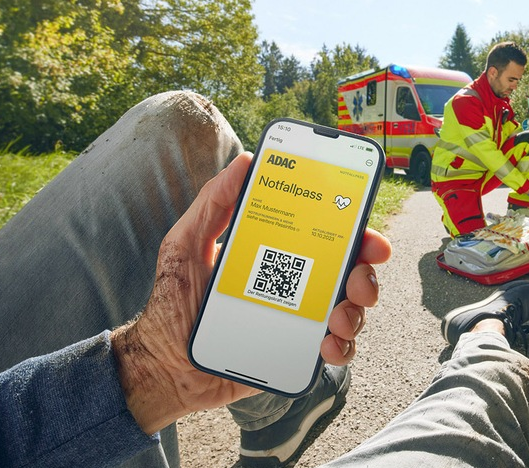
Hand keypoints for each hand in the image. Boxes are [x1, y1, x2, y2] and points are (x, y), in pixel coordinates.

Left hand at [113, 152, 391, 433]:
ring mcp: (301, 320)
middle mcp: (297, 285)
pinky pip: (336, 349)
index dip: (356, 232)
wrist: (162, 366)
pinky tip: (326, 344)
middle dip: (366, 273)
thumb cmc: (173, 304)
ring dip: (356, 311)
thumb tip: (244, 162)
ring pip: (352, 310)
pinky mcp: (297, 353)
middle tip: (357, 279)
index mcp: (279, 254)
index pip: (328, 237)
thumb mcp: (186, 244)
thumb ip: (212, 203)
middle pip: (351, 273)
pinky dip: (342, 346)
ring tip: (337, 317)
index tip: (365, 232)